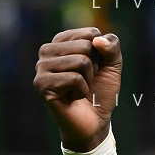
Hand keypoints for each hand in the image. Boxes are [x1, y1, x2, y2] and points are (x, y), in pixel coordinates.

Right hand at [33, 27, 121, 150]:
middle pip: (86, 47)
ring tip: (79, 89)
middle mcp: (47, 51)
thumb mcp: (112, 65)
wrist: (94, 121)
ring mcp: (41, 67)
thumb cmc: (100, 91)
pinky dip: (81, 90)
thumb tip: (98, 40)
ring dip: (88, 80)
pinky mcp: (41, 84)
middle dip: (95, 67)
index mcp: (62, 41)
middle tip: (87, 81)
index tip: (94, 68)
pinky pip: (74, 79)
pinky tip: (72, 97)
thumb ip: (112, 46)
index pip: (91, 33)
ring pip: (81, 62)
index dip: (102, 54)